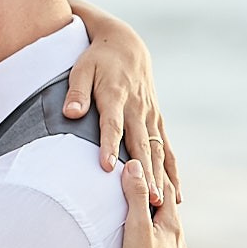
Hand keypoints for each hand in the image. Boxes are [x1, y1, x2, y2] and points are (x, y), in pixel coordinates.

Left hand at [64, 2, 181, 203]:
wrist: (125, 44)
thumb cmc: (97, 59)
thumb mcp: (81, 69)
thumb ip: (76, 92)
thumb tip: (70, 113)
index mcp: (116, 96)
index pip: (112, 124)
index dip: (109, 145)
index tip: (106, 167)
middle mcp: (137, 107)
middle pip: (141, 144)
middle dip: (143, 172)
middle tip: (145, 198)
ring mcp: (150, 114)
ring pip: (157, 150)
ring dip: (160, 177)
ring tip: (161, 203)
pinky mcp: (157, 119)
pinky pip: (167, 148)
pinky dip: (172, 171)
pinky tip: (176, 194)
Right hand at [117, 160, 188, 247]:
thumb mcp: (136, 227)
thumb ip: (135, 195)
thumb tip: (136, 165)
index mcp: (172, 227)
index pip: (167, 195)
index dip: (159, 179)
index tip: (155, 166)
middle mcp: (181, 245)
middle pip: (172, 220)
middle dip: (162, 208)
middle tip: (155, 197)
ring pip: (174, 245)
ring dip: (166, 237)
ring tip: (158, 234)